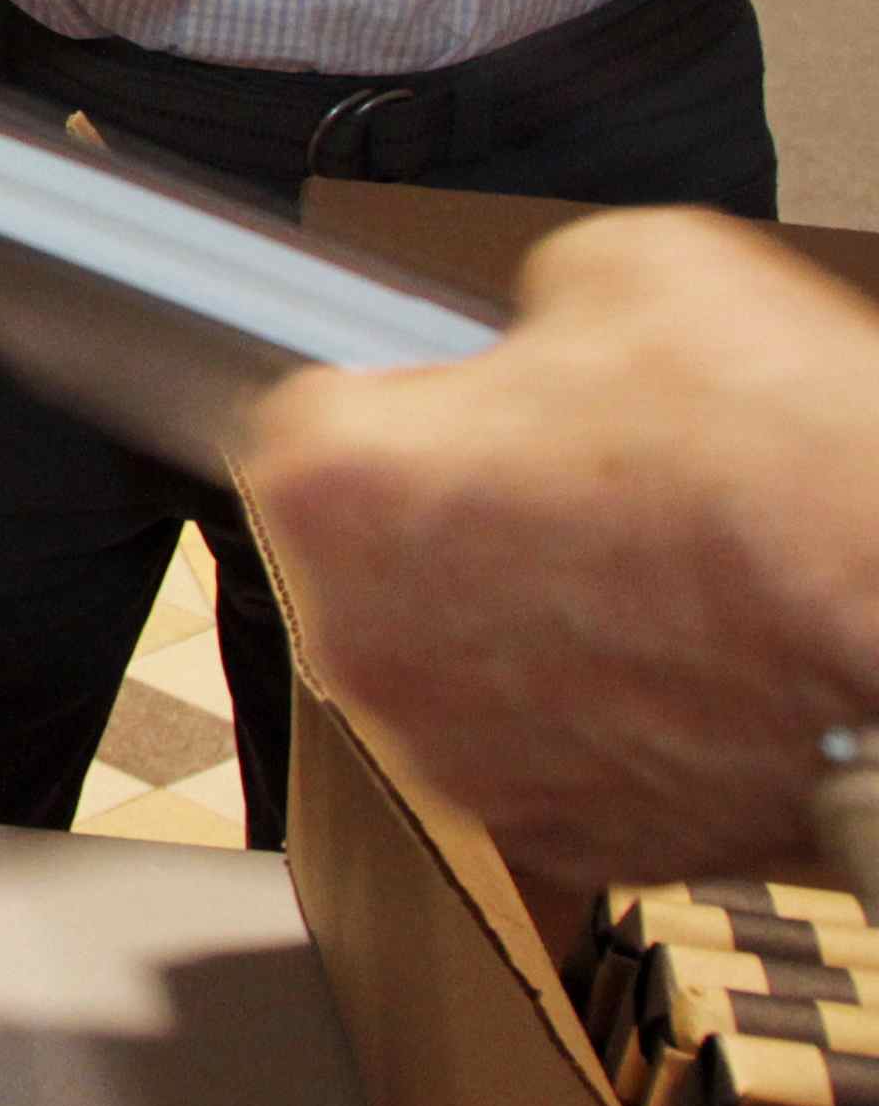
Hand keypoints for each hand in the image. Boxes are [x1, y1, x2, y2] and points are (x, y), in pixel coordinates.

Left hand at [250, 210, 878, 885]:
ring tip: (659, 572)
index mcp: (336, 484)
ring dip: (528, 613)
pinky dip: (595, 710)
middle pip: (378, 546)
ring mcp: (453, 754)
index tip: (471, 404)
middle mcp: (360, 638)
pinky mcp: (554, 836)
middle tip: (591, 482)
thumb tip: (534, 334)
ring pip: (459, 652)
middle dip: (464, 510)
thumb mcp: (635, 270)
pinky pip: (540, 744)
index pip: (314, 415)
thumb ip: (529, 299)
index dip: (415, 398)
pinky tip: (686, 659)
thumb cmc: (790, 470)